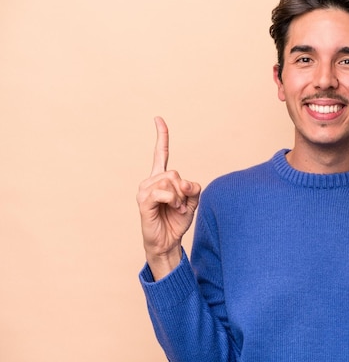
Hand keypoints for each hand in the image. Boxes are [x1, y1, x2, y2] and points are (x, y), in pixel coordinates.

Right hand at [136, 117, 201, 279]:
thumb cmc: (177, 221)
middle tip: (182, 205)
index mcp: (161, 178)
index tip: (158, 119)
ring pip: (170, 182)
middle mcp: (150, 181)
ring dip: (179, 198)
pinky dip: (173, 201)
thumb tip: (182, 183)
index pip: (160, 153)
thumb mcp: (192, 201)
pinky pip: (163, 192)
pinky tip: (172, 208)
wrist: (168, 242)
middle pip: (174, 172)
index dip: (161, 136)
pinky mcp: (143, 201)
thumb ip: (192, 187)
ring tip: (176, 209)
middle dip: (184, 190)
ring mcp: (144, 190)